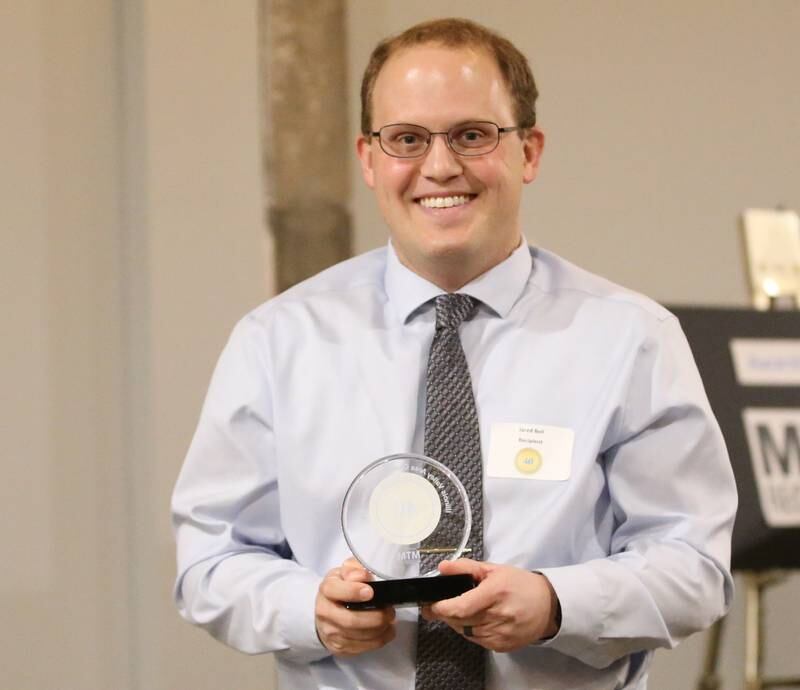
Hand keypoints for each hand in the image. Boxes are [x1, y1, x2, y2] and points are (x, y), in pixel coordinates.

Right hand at [314, 557, 395, 656]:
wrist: (326, 611)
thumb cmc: (340, 589)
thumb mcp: (344, 573)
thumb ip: (353, 569)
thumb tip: (362, 576)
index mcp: (326, 590)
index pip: (335, 590)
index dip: (353, 591)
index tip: (370, 592)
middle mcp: (325, 613)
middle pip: (350, 620)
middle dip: (375, 617)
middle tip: (389, 611)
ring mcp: (331, 633)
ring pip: (358, 636)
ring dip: (380, 629)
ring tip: (390, 620)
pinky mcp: (339, 648)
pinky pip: (362, 647)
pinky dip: (379, 640)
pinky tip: (386, 630)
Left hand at [421, 559, 559, 652]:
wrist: (548, 606)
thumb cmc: (520, 584)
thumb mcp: (494, 569)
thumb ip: (465, 567)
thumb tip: (442, 568)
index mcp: (495, 593)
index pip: (461, 607)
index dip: (442, 608)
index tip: (431, 604)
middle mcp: (498, 616)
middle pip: (459, 621)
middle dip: (445, 614)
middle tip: (439, 606)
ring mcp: (500, 634)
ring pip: (466, 633)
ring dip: (457, 623)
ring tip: (462, 610)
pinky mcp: (502, 646)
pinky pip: (476, 641)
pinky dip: (470, 631)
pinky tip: (476, 620)